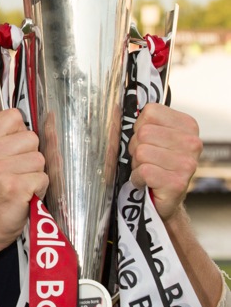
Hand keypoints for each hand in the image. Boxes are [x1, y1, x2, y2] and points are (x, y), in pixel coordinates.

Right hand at [0, 104, 47, 249]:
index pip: (15, 117)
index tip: (11, 152)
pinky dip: (38, 190)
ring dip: (35, 174)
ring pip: (40, 159)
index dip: (19, 135)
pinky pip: (43, 178)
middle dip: (30, 157)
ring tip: (19, 185)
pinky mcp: (15, 188)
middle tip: (15, 173)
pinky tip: (24, 196)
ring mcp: (0, 170)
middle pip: (33, 138)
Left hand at [128, 103, 202, 220]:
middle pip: (144, 133)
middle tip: (146, 160)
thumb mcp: (151, 138)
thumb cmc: (155, 165)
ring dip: (137, 165)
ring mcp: (187, 163)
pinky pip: (143, 171)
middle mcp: (192, 142)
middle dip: (136, 148)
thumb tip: (114, 107)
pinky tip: (146, 182)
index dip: (139, 128)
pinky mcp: (177, 183)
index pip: (150, 112)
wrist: (163, 200)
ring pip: (141, 152)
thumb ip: (140, 122)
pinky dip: (137, 178)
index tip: (148, 141)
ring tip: (148, 171)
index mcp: (187, 125)